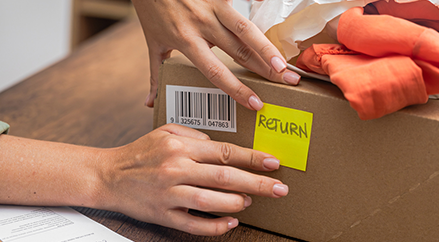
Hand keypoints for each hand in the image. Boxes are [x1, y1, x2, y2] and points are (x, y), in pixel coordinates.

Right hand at [96, 124, 288, 235]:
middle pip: (224, 177)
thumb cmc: (139, 153)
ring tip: (251, 202)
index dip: (251, 158)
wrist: (108, 176)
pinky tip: (231, 222)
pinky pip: (193, 224)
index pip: (223, 151)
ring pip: (211, 201)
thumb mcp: (165, 131)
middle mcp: (175, 169)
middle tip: (279, 188)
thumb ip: (194, 134)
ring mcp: (168, 194)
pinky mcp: (162, 215)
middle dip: (256, 183)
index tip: (272, 162)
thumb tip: (220, 146)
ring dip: (237, 203)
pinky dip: (215, 225)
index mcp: (179, 147)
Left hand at [132, 0, 300, 109]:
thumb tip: (151, 102)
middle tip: (287, 83)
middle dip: (265, 69)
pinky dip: (262, 5)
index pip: (215, 71)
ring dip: (268, 47)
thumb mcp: (153, 41)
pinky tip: (278, 24)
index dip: (237, 89)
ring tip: (285, 63)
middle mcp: (202, 23)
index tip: (256, 103)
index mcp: (186, 40)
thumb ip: (156, 71)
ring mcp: (213, 4)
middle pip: (239, 50)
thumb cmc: (151, 8)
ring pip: (246, 28)